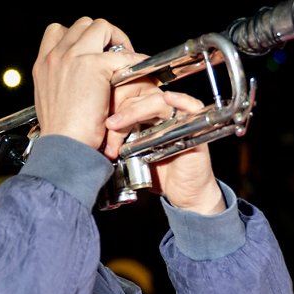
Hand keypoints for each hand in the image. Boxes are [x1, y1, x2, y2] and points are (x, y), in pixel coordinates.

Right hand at [31, 17, 139, 150]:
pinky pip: (123, 56)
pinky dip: (136, 62)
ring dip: (117, 40)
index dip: (80, 38)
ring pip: (101, 27)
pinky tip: (141, 72)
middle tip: (114, 54)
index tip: (92, 52)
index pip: (58, 32)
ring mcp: (73, 57)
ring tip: (126, 58)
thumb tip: (79, 79)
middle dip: (101, 35)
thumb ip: (61, 82)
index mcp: (43, 64)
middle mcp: (55, 56)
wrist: (63, 146)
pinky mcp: (94, 66)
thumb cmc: (61, 134)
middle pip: (82, 24)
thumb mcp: (52, 101)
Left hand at [104, 88, 223, 213]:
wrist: (185, 195)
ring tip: (119, 123)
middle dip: (123, 110)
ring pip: (159, 102)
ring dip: (137, 110)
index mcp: (152, 118)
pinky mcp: (195, 130)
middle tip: (110, 124)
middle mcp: (167, 116)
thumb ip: (122, 140)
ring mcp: (182, 120)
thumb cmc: (162, 175)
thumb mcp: (134, 155)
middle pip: (143, 98)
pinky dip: (182, 101)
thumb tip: (98, 130)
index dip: (117, 104)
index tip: (102, 116)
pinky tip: (168, 99)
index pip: (133, 98)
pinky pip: (193, 108)